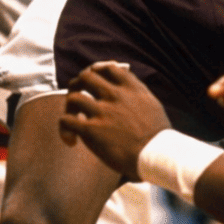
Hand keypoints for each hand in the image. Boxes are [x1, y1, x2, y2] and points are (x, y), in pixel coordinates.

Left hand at [59, 62, 168, 179]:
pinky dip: (64, 129)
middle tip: (77, 101)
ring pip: (73, 96)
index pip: (109, 67)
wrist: (158, 156)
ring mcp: (103, 111)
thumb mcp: (153, 105)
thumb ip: (138, 93)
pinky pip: (66, 120)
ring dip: (69, 108)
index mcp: (131, 88)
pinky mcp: (92, 129)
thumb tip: (128, 88)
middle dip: (78, 85)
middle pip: (85, 76)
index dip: (98, 71)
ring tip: (72, 121)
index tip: (94, 83)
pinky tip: (71, 141)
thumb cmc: (159, 138)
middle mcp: (115, 95)